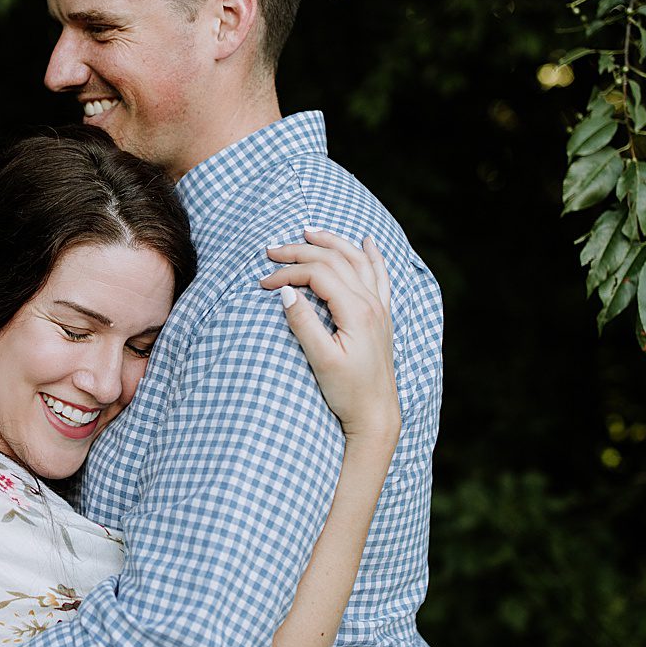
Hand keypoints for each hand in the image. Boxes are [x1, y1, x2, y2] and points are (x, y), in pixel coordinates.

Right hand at [262, 227, 401, 448]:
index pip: (318, 275)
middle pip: (335, 261)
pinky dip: (372, 255)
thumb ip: (304, 323)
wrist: (376, 414)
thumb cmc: (348, 392)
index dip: (287, 273)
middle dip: (301, 252)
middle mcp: (372, 303)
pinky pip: (380, 275)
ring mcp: (380, 308)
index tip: (263, 283)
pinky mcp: (382, 317)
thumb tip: (286, 292)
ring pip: (357, 260)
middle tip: (272, 251)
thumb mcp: (321, 360)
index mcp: (357, 311)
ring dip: (332, 242)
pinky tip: (367, 242)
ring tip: (309, 232)